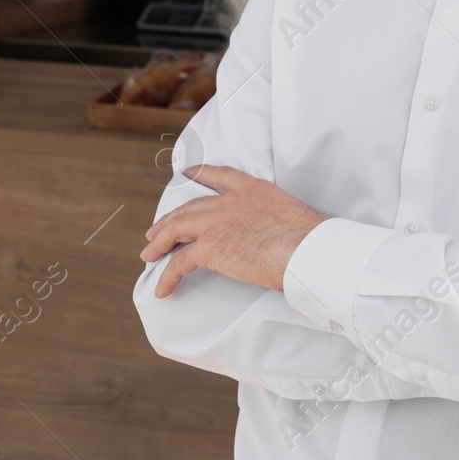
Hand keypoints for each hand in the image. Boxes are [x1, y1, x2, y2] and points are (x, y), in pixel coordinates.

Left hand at [140, 164, 330, 297]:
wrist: (307, 249)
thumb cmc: (309, 239)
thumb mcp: (289, 214)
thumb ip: (271, 218)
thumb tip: (272, 236)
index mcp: (252, 189)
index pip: (220, 174)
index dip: (200, 172)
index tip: (186, 172)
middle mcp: (231, 200)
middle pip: (190, 207)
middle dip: (169, 219)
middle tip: (155, 232)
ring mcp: (218, 222)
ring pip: (176, 228)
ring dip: (159, 242)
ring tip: (148, 255)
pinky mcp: (211, 247)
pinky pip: (180, 262)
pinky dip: (167, 276)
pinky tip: (163, 288)